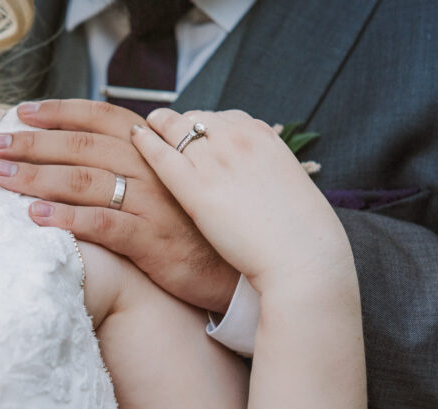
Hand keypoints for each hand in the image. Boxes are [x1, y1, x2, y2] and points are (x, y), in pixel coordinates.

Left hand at [0, 99, 239, 312]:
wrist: (234, 269)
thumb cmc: (189, 224)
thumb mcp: (164, 182)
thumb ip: (129, 161)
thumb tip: (81, 146)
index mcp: (152, 148)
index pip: (98, 116)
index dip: (58, 112)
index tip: (20, 112)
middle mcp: (151, 167)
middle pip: (81, 146)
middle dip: (31, 144)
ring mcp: (152, 203)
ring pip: (85, 181)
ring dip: (37, 177)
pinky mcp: (151, 239)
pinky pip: (103, 223)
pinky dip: (67, 218)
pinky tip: (35, 215)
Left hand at [132, 108, 351, 293]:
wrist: (303, 259)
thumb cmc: (300, 238)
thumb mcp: (289, 191)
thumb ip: (264, 177)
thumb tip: (253, 182)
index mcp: (263, 138)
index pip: (221, 120)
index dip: (200, 129)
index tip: (187, 138)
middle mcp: (238, 139)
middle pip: (193, 120)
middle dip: (173, 126)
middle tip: (154, 134)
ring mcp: (216, 161)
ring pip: (173, 130)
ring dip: (156, 129)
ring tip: (140, 132)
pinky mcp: (196, 188)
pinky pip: (161, 156)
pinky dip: (144, 143)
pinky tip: (133, 140)